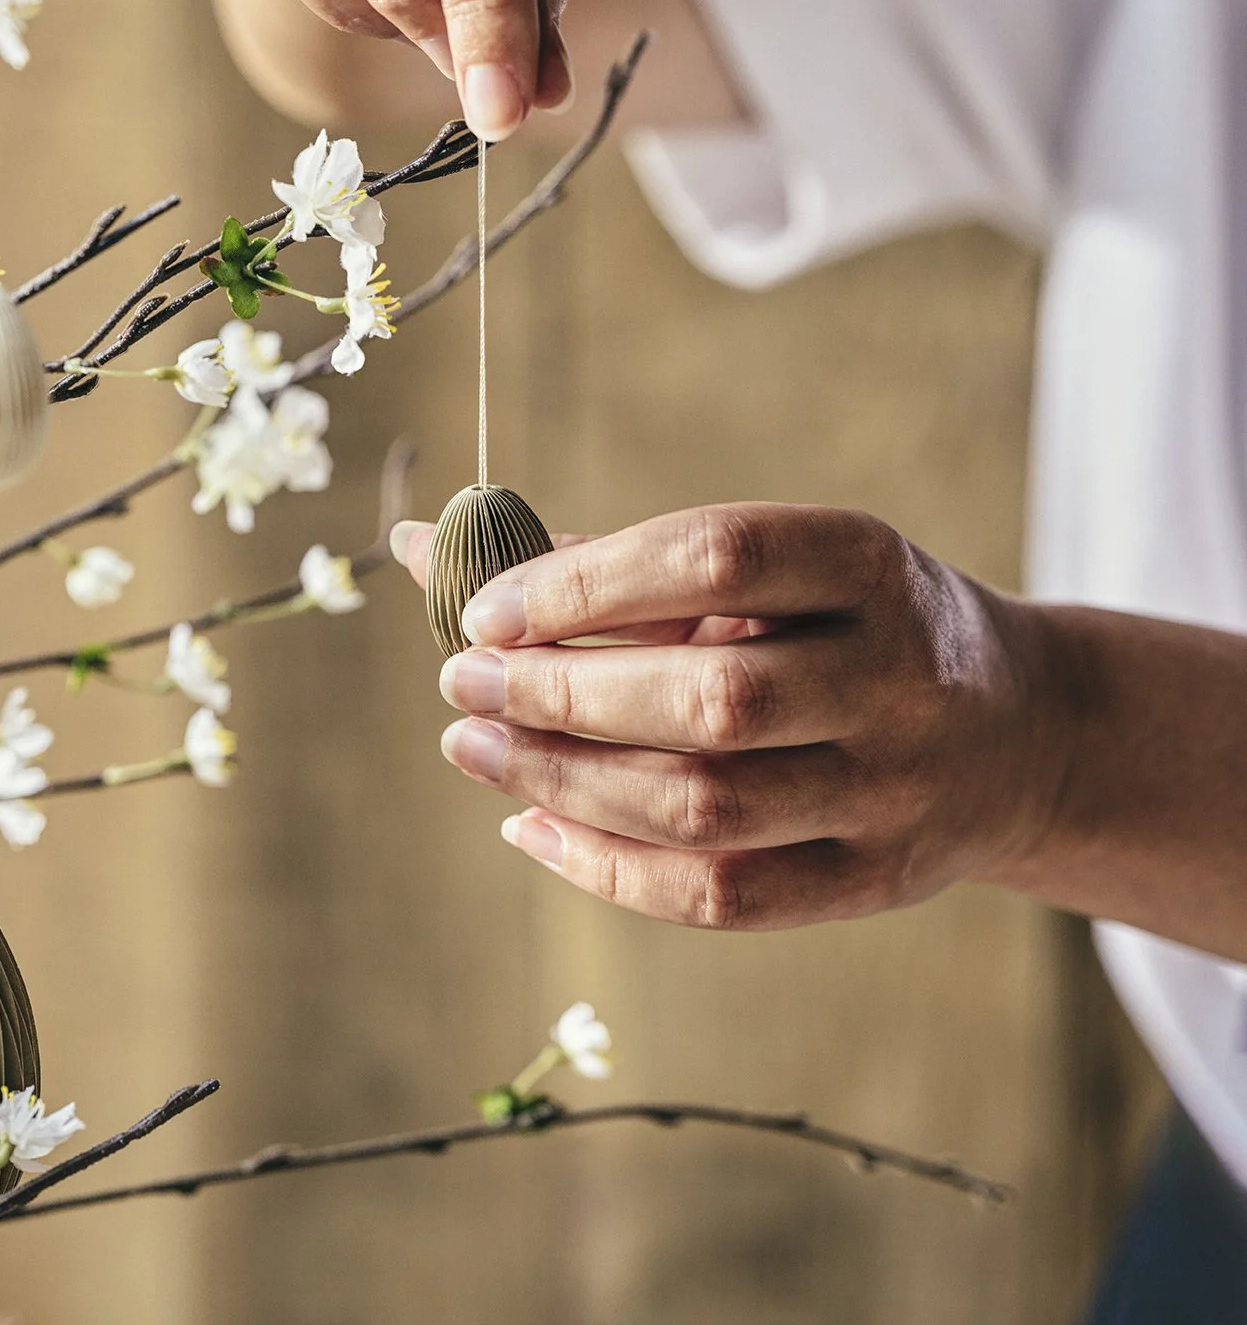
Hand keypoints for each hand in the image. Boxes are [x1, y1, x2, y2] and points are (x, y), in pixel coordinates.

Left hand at [392, 503, 1066, 930]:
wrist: (1019, 732)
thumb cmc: (839, 625)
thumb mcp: (768, 567)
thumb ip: (607, 561)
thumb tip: (426, 548)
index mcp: (870, 564)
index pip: (716, 558)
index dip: (586, 584)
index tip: (484, 608)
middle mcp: (899, 678)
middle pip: (708, 700)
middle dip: (557, 693)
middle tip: (458, 680)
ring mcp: (895, 791)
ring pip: (706, 807)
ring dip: (560, 780)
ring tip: (470, 743)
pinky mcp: (873, 881)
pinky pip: (722, 897)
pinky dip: (606, 867)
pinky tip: (529, 826)